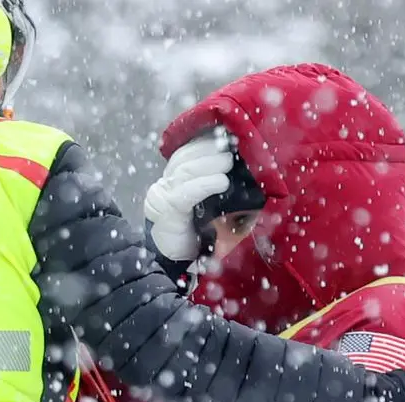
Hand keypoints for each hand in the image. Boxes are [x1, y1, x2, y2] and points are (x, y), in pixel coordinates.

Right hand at [144, 135, 232, 261]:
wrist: (178, 262)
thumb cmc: (198, 234)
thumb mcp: (210, 207)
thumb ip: (217, 187)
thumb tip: (242, 167)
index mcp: (173, 180)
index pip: (185, 153)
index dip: (203, 143)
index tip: (225, 135)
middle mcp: (165, 185)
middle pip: (184, 159)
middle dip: (208, 150)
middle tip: (230, 148)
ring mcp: (163, 197)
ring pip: (184, 171)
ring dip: (209, 164)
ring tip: (228, 162)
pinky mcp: (167, 212)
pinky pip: (185, 193)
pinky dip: (204, 185)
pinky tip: (220, 181)